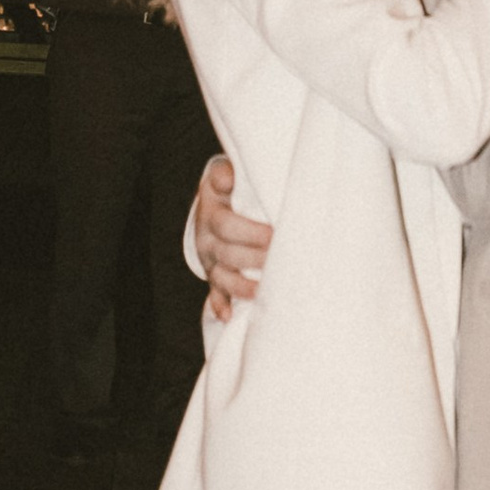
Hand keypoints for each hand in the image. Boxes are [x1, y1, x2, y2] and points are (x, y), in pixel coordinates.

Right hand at [193, 152, 273, 321]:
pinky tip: (229, 316)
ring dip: (242, 287)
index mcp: (212, 212)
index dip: (250, 232)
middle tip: (281, 261)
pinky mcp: (215, 276)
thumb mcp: (225, 174)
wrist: (215, 202)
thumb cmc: (232, 187)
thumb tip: (227, 177)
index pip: (226, 225)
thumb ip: (225, 173)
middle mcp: (208, 238)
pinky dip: (220, 305)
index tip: (274, 233)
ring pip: (222, 277)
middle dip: (254, 259)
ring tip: (265, 291)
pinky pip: (214, 293)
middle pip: (227, 253)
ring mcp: (210, 260)